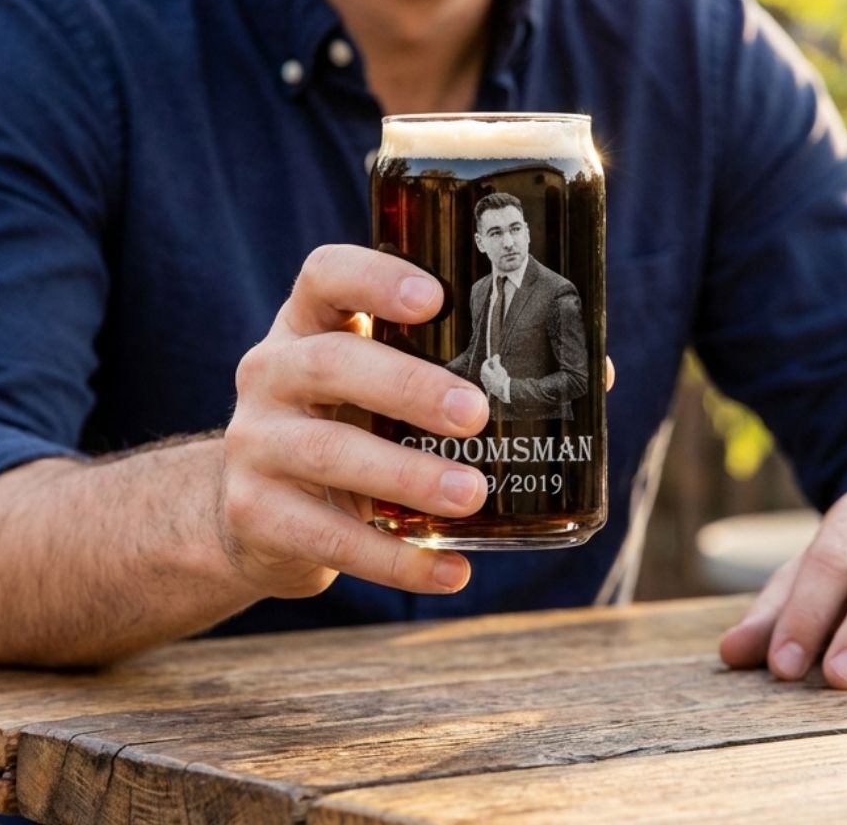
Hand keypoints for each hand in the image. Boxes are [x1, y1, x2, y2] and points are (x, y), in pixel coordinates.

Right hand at [221, 245, 488, 602]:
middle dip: (407, 386)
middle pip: (331, 363)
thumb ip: (459, 371)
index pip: (325, 274)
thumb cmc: (349, 427)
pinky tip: (453, 572)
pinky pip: (326, 537)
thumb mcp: (379, 386)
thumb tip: (593, 374)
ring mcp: (254, 442)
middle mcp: (270, 372)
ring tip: (471, 494)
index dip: (376, 278)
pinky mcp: (253, 512)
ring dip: (405, 475)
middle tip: (474, 414)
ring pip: (326, 450)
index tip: (434, 299)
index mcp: (308, 324)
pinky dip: (394, 560)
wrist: (260, 512)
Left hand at [480, 354, 507, 396]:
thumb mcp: (499, 368)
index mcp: (484, 372)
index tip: (495, 358)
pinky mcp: (489, 388)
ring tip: (499, 371)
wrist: (504, 392)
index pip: (485, 363)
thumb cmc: (501, 378)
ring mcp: (485, 383)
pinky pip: (489, 380)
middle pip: (485, 369)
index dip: (490, 360)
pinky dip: (493, 377)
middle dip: (491, 366)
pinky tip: (499, 378)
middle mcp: (483, 378)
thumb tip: (496, 355)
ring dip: (492, 372)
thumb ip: (496, 361)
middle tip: (497, 364)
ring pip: (487, 375)